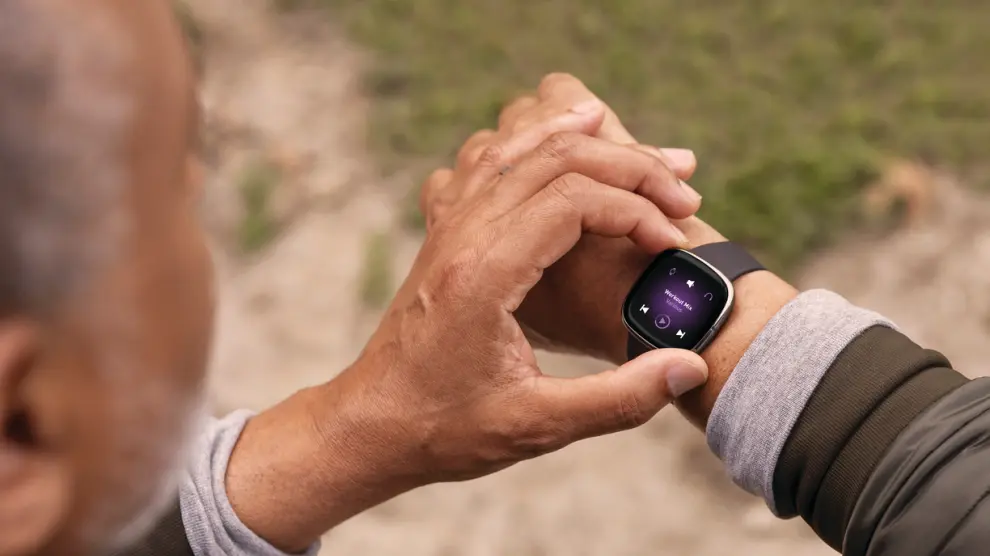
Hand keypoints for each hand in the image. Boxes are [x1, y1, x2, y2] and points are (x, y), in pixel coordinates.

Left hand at [356, 128, 708, 482]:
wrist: (372, 424)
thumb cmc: (447, 429)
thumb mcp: (538, 427)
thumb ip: (619, 400)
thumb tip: (690, 366)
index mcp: (484, 275)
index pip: (573, 201)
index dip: (636, 212)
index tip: (673, 243)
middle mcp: (462, 236)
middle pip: (554, 158)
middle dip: (629, 166)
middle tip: (683, 190)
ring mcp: (448, 228)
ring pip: (521, 149)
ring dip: (587, 142)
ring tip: (642, 148)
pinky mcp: (445, 234)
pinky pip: (490, 164)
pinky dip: (536, 144)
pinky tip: (562, 141)